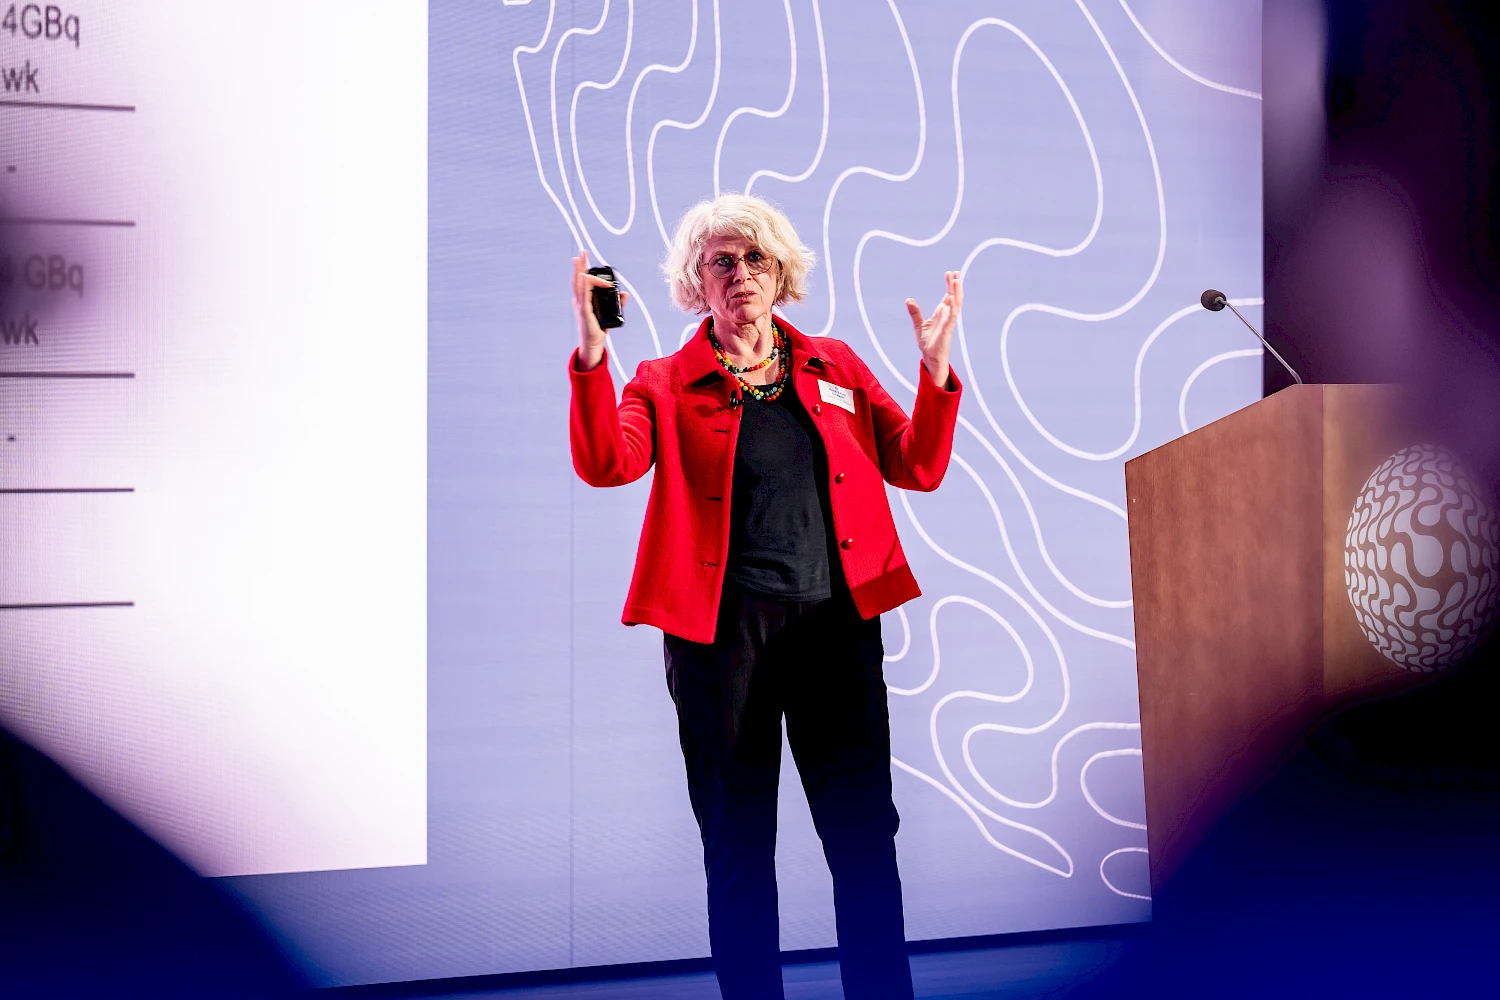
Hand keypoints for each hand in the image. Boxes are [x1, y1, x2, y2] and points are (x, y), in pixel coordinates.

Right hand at [572, 251, 628, 371]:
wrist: (593, 344)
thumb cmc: (598, 329)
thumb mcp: (610, 313)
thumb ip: (618, 303)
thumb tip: (626, 293)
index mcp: (583, 300)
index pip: (583, 282)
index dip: (589, 272)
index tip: (600, 271)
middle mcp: (579, 300)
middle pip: (577, 278)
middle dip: (580, 264)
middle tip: (582, 251)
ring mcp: (580, 305)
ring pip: (578, 283)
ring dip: (579, 269)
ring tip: (579, 258)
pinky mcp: (584, 310)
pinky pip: (583, 295)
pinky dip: (583, 284)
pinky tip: (583, 276)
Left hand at [905, 271, 961, 386]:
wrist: (930, 357)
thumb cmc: (928, 342)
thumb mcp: (918, 324)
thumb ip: (915, 312)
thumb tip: (908, 299)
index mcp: (942, 313)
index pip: (948, 295)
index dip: (949, 285)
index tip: (949, 273)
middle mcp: (947, 316)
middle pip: (954, 297)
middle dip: (955, 285)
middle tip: (955, 273)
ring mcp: (949, 322)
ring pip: (956, 304)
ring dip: (956, 293)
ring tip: (956, 281)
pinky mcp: (947, 330)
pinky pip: (951, 317)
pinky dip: (952, 307)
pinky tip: (952, 299)